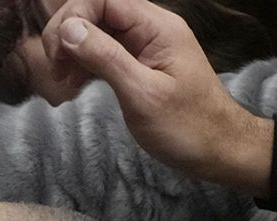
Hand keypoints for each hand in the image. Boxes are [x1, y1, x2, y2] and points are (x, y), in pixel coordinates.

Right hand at [40, 0, 272, 195]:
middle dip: (68, 34)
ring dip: (73, 50)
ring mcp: (146, 44)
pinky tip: (75, 84)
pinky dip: (84, 62)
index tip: (58, 56)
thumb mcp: (142, 94)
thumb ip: (106, 58)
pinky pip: (104, 49)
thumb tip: (69, 30)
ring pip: (97, 29)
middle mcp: (152, 28)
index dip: (72, 18)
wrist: (219, 150)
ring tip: (64, 81)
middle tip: (57, 70)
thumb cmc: (187, 126)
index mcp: (158, 28)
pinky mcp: (140, 62)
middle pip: (97, 9)